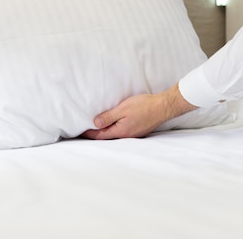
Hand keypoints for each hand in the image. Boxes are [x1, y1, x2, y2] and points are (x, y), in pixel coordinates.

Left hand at [81, 84, 196, 139]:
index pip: (100, 135)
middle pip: (107, 137)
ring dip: (104, 132)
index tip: (79, 132)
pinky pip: (121, 132)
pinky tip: (111, 125)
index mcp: (121, 131)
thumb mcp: (122, 109)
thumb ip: (108, 117)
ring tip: (94, 129)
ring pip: (114, 135)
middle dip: (95, 135)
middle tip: (83, 131)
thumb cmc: (143, 106)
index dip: (89, 133)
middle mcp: (127, 135)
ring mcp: (133, 134)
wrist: (163, 106)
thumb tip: (95, 123)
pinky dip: (113, 129)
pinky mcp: (138, 130)